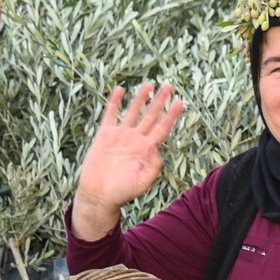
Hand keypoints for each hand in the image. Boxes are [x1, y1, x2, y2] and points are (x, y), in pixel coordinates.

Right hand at [72, 82, 183, 238]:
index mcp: (147, 150)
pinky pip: (111, 115)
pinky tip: (119, 89)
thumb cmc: (122, 193)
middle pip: (151, 116)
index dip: (171, 115)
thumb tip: (158, 148)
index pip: (162, 128)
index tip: (180, 102)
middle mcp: (136, 139)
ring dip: (141, 98)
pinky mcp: (105, 135)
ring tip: (149, 84)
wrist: (99, 195)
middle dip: (160, 101)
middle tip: (169, 85)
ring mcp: (121, 136)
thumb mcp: (142, 183)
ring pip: (133, 112)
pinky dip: (114, 102)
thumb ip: (152, 167)